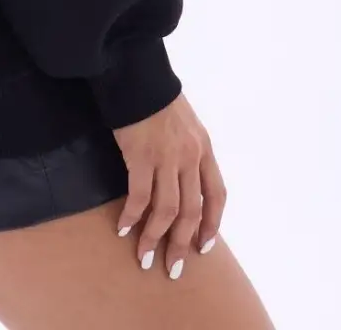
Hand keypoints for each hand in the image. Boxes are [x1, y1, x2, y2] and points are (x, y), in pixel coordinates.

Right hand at [111, 91, 226, 278]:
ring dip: (155, 238)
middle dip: (181, 243)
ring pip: (167, 210)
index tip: (203, 247)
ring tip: (144, 256)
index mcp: (204, 149)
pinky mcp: (141, 156)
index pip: (216, 195)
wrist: (137, 73)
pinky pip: (140, 196)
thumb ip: (188, 150)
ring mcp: (166, 157)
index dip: (212, 225)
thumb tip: (182, 179)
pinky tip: (123, 227)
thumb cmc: (157, 97)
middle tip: (171, 267)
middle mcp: (190, 157)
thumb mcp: (185, 123)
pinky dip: (132, 216)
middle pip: (191, 211)